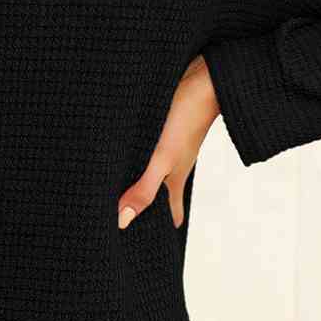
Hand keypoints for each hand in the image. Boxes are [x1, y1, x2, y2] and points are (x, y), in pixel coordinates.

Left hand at [118, 54, 219, 229]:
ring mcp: (167, 145)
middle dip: (146, 207)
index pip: (171, 213)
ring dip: (138, 179)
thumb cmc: (185, 119)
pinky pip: (146, 148)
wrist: (202, 75)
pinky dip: (136, 155)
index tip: (149, 244)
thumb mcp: (161, 159)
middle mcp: (171, 165)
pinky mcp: (160, 126)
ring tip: (118, 187)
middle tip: (126, 219)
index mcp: (174, 179)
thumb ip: (143, 189)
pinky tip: (122, 148)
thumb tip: (121, 222)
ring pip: (152, 170)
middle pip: (160, 193)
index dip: (161, 228)